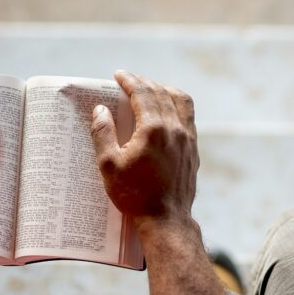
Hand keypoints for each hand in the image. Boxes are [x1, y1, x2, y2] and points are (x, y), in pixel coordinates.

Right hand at [90, 71, 198, 224]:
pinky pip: (188, 116)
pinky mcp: (193, 149)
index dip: (129, 80)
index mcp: (153, 129)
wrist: (166, 219)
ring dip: (163, 89)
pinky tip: (167, 109)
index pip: (142, 93)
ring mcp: (188, 138)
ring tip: (150, 88)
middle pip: (161, 93)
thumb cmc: (134, 195)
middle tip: (129, 80)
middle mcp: (175, 129)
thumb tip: (100, 109)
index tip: (118, 75)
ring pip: (180, 100)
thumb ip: (103, 134)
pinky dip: (177, 104)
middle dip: (144, 82)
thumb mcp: (109, 166)